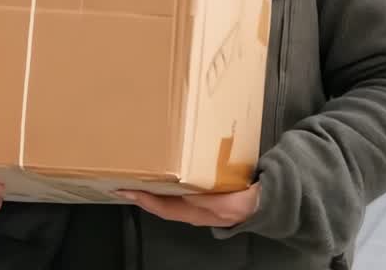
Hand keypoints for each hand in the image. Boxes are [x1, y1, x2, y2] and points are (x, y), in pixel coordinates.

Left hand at [116, 185, 260, 227]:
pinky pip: (177, 193)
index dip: (143, 200)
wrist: (261, 203)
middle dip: (142, 194)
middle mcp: (191, 211)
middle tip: (123, 182)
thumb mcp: (222, 202)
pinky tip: (162, 173)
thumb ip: (202, 199)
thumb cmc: (242, 201)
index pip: (162, 208)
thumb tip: (183, 191)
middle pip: (160, 204)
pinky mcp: (201, 197)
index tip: (126, 191)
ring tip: (138, 176)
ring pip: (167, 199)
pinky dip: (166, 185)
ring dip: (152, 189)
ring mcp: (196, 205)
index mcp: (194, 213)